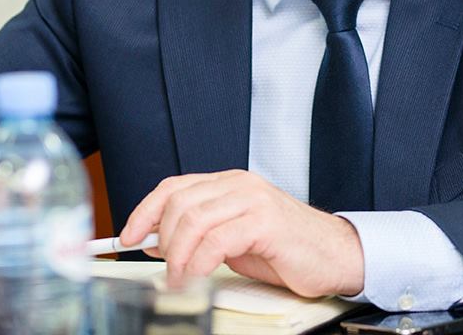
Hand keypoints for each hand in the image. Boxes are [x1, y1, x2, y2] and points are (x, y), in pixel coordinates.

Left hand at [118, 170, 364, 297]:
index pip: (174, 187)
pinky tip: (196, 278)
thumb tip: (155, 242)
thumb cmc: (286, 249)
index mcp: (229, 183)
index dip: (144, 211)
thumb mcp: (233, 238)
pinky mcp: (264, 221)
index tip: (126, 236)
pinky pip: (216, 240)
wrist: (336, 255)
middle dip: (160, 239)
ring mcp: (253, 199)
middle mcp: (239, 184)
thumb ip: (200, 234)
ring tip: (178, 279)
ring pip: (193, 220)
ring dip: (177, 256)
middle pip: (178, 203)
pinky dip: (197, 264)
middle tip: (163, 267)